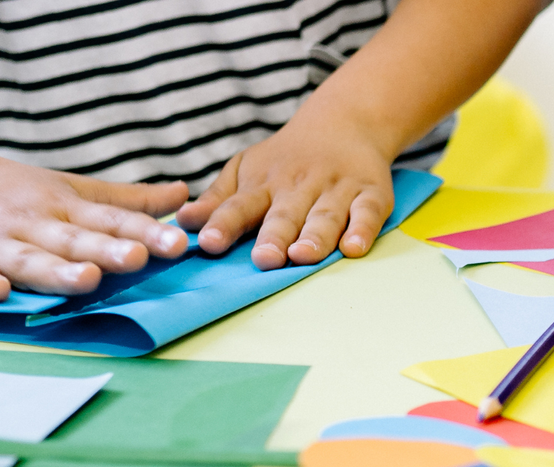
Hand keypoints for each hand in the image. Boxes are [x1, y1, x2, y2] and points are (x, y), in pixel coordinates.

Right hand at [0, 162, 189, 301]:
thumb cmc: (17, 192)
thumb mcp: (73, 190)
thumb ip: (128, 202)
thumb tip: (185, 195)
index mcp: (64, 207)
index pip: (111, 221)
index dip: (145, 232)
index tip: (178, 243)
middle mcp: (32, 222)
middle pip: (73, 239)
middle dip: (106, 250)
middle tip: (138, 258)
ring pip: (28, 258)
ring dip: (55, 270)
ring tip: (87, 280)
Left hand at [176, 125, 399, 270]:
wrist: (345, 121)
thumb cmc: (286, 158)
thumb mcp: (246, 169)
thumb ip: (218, 200)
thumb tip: (182, 222)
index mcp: (264, 184)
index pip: (240, 205)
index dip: (224, 223)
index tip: (209, 242)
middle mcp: (299, 186)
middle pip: (285, 215)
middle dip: (274, 236)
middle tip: (264, 259)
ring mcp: (337, 189)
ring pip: (325, 215)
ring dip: (315, 236)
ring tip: (303, 255)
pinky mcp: (371, 193)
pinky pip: (368, 213)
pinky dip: (363, 229)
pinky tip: (354, 248)